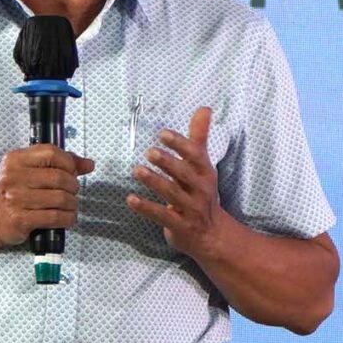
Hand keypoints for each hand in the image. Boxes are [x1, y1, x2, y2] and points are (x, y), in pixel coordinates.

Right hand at [0, 144, 92, 249]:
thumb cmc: (7, 193)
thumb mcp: (25, 170)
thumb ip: (56, 164)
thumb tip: (87, 164)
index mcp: (15, 160)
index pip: (51, 153)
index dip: (69, 162)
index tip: (73, 171)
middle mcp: (14, 177)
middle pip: (59, 178)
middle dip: (73, 187)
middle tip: (72, 192)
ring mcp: (16, 199)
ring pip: (60, 199)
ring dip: (72, 204)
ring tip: (69, 206)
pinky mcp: (20, 219)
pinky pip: (54, 217)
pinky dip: (67, 218)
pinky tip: (66, 218)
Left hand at [129, 106, 232, 259]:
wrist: (212, 235)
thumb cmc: (201, 193)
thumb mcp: (203, 166)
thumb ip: (199, 138)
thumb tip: (204, 108)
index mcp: (205, 172)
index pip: (195, 156)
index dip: (180, 144)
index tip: (163, 134)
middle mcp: (200, 190)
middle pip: (184, 174)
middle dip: (168, 163)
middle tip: (150, 152)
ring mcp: (190, 209)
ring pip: (172, 194)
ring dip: (154, 182)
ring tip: (136, 171)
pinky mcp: (179, 226)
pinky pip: (161, 216)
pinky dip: (146, 208)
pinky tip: (130, 199)